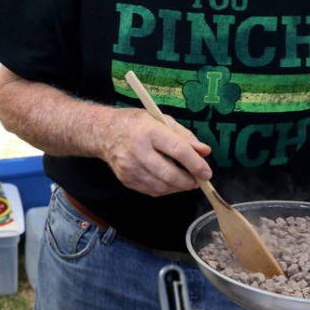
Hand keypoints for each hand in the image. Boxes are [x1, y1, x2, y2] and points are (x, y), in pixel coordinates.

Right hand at [97, 108, 211, 196]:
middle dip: (188, 181)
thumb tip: (204, 152)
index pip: (178, 150)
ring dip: (178, 187)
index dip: (196, 164)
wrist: (103, 132)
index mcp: (149, 130)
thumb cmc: (136, 123)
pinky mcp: (125, 179)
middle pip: (169, 174)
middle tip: (198, 180)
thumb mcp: (160, 119)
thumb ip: (184, 136)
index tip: (207, 172)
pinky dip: (164, 189)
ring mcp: (129, 166)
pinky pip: (151, 190)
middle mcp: (138, 149)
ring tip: (184, 181)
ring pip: (161, 186)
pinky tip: (168, 181)